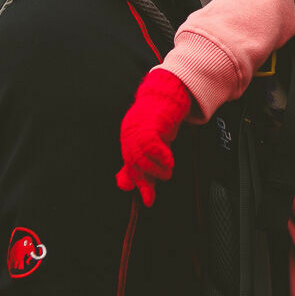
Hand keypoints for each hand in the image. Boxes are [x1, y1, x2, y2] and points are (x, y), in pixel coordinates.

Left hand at [116, 69, 191, 206]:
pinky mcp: (150, 123)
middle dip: (146, 181)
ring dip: (157, 170)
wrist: (167, 94)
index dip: (138, 185)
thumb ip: (139, 164)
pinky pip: (151, 145)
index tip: (149, 201)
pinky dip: (161, 157)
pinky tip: (170, 161)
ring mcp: (137, 129)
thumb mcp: (150, 145)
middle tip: (161, 184)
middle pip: (133, 164)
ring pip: (141, 158)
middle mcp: (129, 135)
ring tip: (168, 171)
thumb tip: (125, 186)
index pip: (130, 167)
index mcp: (127, 141)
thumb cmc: (159, 120)